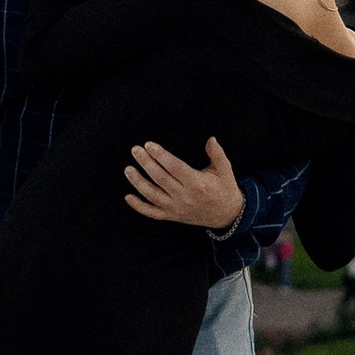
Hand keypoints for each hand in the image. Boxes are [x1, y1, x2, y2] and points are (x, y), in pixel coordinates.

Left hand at [124, 137, 246, 232]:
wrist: (227, 215)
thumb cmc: (224, 189)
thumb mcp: (225, 170)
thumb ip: (217, 154)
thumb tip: (211, 139)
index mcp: (197, 184)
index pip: (174, 167)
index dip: (160, 156)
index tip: (149, 145)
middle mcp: (185, 197)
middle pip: (160, 179)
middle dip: (146, 163)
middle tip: (135, 150)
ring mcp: (177, 208)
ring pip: (152, 195)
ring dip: (138, 182)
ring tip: (128, 169)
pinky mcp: (172, 216)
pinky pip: (152, 213)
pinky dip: (139, 206)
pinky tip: (128, 196)